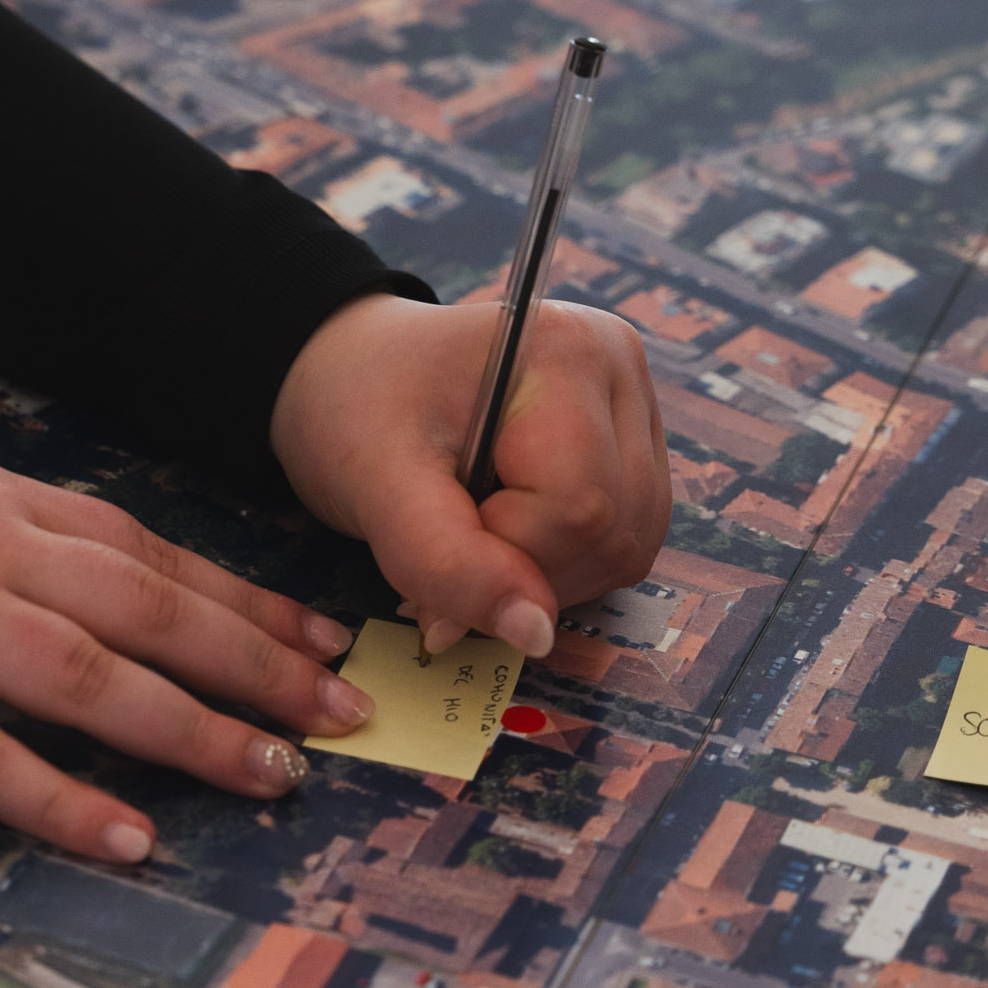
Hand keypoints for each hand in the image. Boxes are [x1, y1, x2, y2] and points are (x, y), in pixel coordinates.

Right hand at [0, 442, 375, 863]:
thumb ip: (0, 525)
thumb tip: (98, 569)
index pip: (150, 551)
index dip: (244, 599)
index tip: (321, 639)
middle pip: (149, 611)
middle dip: (259, 664)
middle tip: (343, 714)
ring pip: (91, 679)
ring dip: (193, 731)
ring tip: (273, 775)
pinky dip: (63, 801)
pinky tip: (130, 839)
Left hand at [269, 292, 668, 657]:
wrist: (352, 374)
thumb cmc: (357, 409)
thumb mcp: (378, 483)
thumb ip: (446, 561)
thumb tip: (537, 636)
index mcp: (569, 351)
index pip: (576, 506)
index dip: (503, 552)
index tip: (430, 525)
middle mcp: (621, 372)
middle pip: (609, 531)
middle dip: (518, 571)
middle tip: (438, 542)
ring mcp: (635, 413)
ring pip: (623, 549)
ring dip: (538, 577)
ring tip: (464, 535)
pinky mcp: (633, 454)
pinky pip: (621, 547)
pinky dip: (557, 567)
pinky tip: (500, 536)